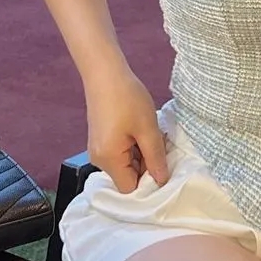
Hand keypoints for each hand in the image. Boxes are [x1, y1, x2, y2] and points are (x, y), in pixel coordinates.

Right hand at [85, 68, 168, 193]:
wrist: (105, 72)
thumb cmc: (127, 98)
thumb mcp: (148, 128)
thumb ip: (156, 158)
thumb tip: (162, 182)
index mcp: (108, 160)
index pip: (130, 189)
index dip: (148, 180)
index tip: (161, 163)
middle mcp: (99, 160)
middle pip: (128, 177)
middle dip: (146, 165)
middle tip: (157, 142)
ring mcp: (98, 150)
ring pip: (126, 164)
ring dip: (141, 153)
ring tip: (148, 132)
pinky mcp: (100, 140)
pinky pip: (120, 153)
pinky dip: (133, 146)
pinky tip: (139, 128)